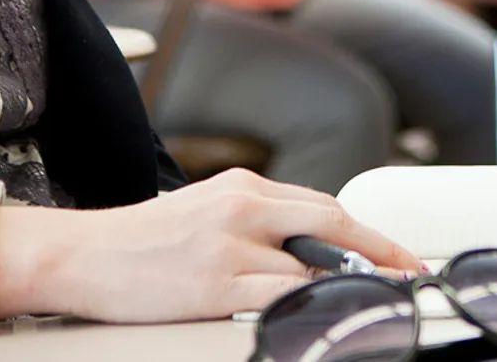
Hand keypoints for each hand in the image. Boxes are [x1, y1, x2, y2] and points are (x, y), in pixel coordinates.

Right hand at [0, 168, 420, 322]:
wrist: (87, 254)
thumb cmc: (144, 239)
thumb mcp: (206, 209)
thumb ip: (256, 219)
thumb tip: (309, 247)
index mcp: (241, 185)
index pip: (322, 204)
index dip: (368, 232)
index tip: (399, 253)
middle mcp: (241, 206)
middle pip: (329, 224)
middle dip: (377, 252)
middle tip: (409, 274)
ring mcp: (230, 246)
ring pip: (310, 264)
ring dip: (344, 284)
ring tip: (372, 300)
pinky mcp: (216, 284)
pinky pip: (279, 295)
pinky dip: (308, 303)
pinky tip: (323, 311)